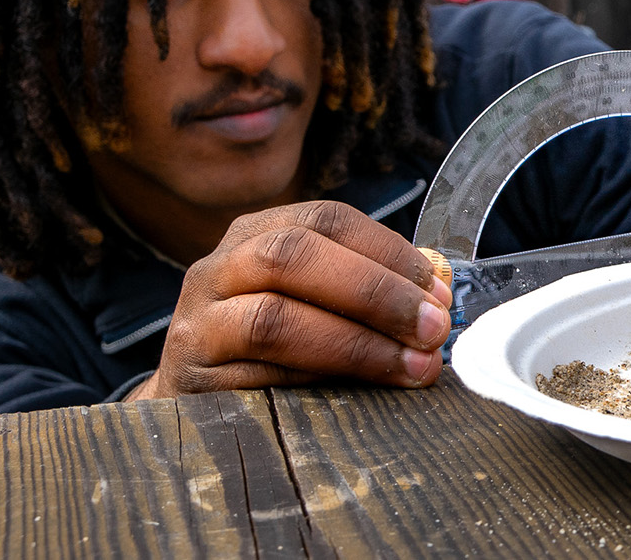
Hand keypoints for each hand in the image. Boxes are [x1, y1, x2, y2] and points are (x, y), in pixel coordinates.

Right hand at [127, 201, 452, 399]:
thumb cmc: (269, 351)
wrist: (192, 409)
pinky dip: (316, 382)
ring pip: (272, 318)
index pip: (327, 220)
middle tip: (432, 328)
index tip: (439, 291)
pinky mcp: (191, 380)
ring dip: (355, 343)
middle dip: (375, 292)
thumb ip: (368, 290)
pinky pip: (256, 377)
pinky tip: (358, 393)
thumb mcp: (313, 304)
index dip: (389, 252)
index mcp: (256, 235)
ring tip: (411, 365)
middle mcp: (218, 268)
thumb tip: (440, 291)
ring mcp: (198, 323)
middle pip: (292, 256)